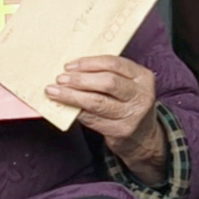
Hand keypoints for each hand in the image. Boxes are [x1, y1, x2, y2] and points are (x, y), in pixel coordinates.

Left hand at [48, 54, 166, 176]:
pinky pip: (92, 118)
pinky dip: (76, 111)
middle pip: (107, 82)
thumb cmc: (128, 103)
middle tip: (61, 79)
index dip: (89, 63)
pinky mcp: (120, 131)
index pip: (114, 64)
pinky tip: (65, 107)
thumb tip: (72, 68)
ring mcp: (132, 115)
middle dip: (80, 79)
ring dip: (72, 96)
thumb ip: (107, 74)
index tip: (69, 66)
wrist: (142, 135)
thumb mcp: (127, 84)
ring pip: (97, 102)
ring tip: (55, 92)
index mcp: (143, 76)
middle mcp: (141, 95)